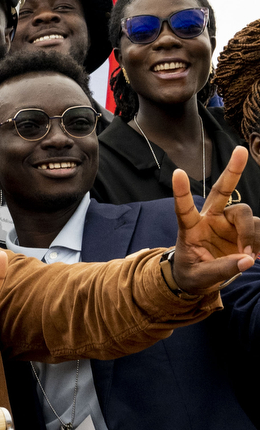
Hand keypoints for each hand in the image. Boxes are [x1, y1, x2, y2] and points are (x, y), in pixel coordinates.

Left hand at [170, 146, 258, 293]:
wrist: (198, 279)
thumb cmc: (191, 273)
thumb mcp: (200, 277)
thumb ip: (222, 269)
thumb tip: (248, 260)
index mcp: (190, 228)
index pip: (183, 208)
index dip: (181, 191)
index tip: (178, 172)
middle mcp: (210, 219)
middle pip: (222, 192)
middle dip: (232, 171)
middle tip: (240, 150)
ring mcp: (228, 223)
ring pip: (245, 215)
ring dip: (251, 235)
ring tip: (249, 256)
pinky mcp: (243, 231)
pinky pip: (258, 229)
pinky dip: (259, 242)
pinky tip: (256, 254)